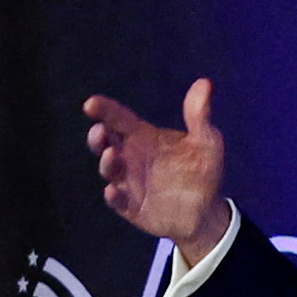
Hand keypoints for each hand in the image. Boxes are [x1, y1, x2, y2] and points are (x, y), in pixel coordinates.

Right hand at [83, 80, 227, 259]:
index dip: (105, 110)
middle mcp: (131, 158)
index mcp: (144, 138)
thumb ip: (199, 115)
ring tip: (112, 154)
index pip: (120, 120)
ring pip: (110, 170)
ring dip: (107, 163)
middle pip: (106, 142)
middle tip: (100, 131)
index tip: (91, 104)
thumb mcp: (206, 142)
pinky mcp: (131, 207)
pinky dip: (114, 196)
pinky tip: (113, 191)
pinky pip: (118, 201)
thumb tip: (205, 83)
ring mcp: (129, 183)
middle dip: (99, 137)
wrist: (205, 214)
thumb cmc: (202, 172)